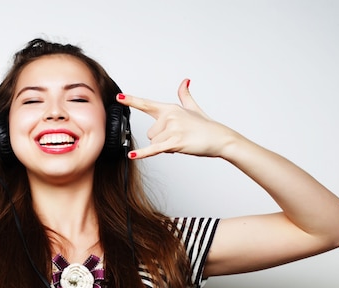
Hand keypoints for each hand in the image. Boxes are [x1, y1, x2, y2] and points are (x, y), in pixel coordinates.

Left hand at [117, 79, 239, 159]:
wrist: (220, 139)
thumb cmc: (205, 126)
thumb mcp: (193, 108)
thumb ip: (185, 95)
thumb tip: (185, 81)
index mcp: (170, 108)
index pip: (146, 104)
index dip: (131, 101)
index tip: (118, 98)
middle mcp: (169, 116)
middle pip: (150, 133)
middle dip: (161, 140)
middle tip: (179, 137)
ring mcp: (172, 128)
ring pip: (154, 143)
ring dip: (165, 147)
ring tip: (181, 142)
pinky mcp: (175, 142)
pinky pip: (154, 149)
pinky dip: (143, 154)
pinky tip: (132, 156)